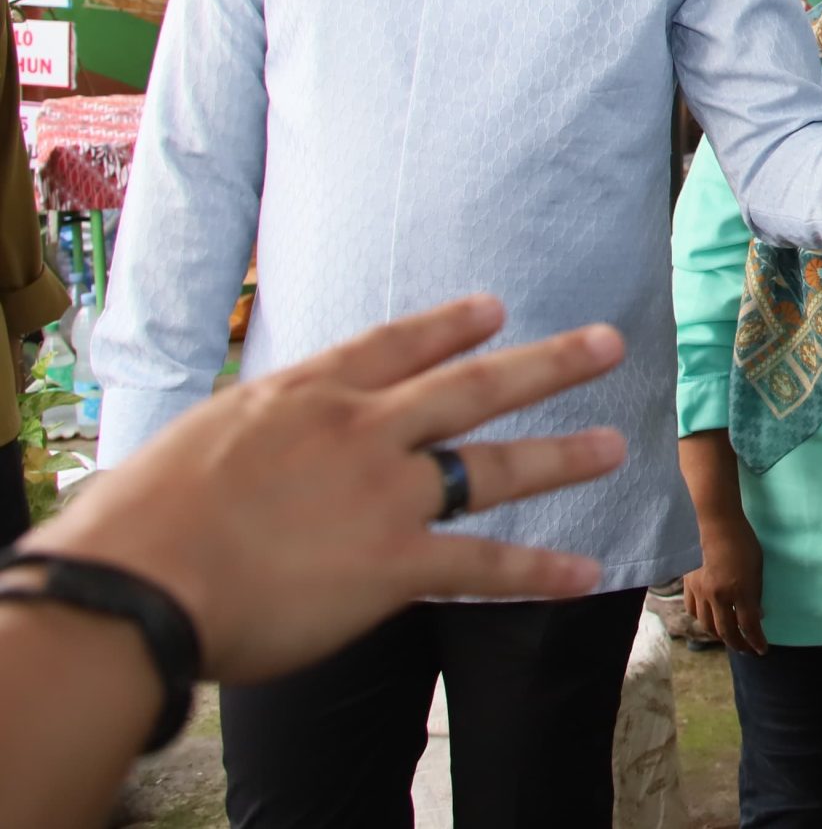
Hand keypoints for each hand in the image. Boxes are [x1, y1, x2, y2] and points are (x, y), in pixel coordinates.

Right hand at [26, 295, 625, 683]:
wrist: (137, 585)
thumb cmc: (138, 526)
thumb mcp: (198, 443)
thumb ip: (253, 441)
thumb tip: (259, 456)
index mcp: (305, 395)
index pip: (393, 346)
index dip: (449, 326)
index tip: (493, 308)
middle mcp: (360, 432)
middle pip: (472, 387)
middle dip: (547, 362)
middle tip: (607, 343)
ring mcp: (385, 495)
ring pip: (492, 467)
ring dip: (560, 457)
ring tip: (613, 446)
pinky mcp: (394, 564)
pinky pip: (483, 566)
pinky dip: (538, 573)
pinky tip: (585, 573)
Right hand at [683, 514, 766, 653]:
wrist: (715, 523)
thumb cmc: (743, 541)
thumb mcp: (758, 568)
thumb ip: (756, 594)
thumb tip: (757, 616)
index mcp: (740, 590)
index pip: (749, 625)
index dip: (756, 641)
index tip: (762, 650)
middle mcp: (718, 595)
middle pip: (726, 631)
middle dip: (739, 644)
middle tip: (747, 649)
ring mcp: (700, 591)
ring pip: (707, 625)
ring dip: (720, 636)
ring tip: (730, 638)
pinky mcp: (688, 585)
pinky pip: (693, 611)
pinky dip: (703, 620)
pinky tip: (710, 620)